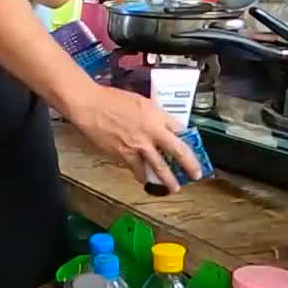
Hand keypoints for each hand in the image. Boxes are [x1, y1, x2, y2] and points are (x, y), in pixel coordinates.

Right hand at [64, 84, 201, 191]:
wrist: (91, 107)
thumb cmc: (112, 100)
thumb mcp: (140, 102)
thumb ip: (154, 114)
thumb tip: (164, 125)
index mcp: (156, 116)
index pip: (180, 130)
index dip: (189, 139)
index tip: (193, 148)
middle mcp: (150, 133)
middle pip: (177, 151)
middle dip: (189, 165)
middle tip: (197, 174)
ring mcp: (138, 146)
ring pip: (158, 167)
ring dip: (167, 180)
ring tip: (173, 188)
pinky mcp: (123, 155)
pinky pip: (137, 169)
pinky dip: (142, 175)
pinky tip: (144, 179)